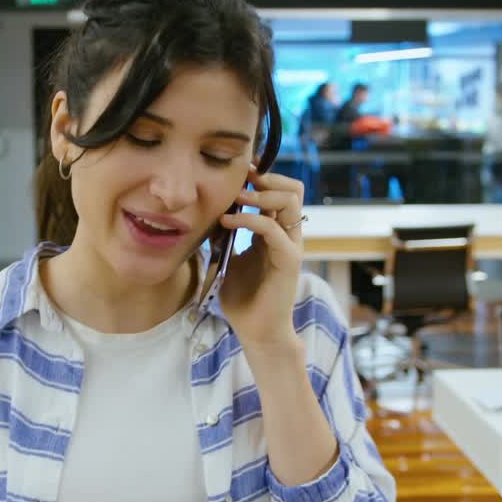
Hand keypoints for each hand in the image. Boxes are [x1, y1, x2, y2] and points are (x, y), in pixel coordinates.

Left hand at [218, 166, 305, 347]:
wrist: (256, 331)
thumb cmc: (243, 298)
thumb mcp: (227, 259)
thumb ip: (223, 238)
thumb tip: (207, 215)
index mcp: (276, 232)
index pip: (280, 192)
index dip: (263, 177)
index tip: (240, 171)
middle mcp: (288, 235)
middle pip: (293, 189)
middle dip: (267, 178)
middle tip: (241, 180)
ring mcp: (291, 246)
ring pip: (290, 201)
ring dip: (260, 194)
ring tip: (235, 198)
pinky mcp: (288, 261)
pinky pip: (272, 229)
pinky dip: (248, 219)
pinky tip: (226, 222)